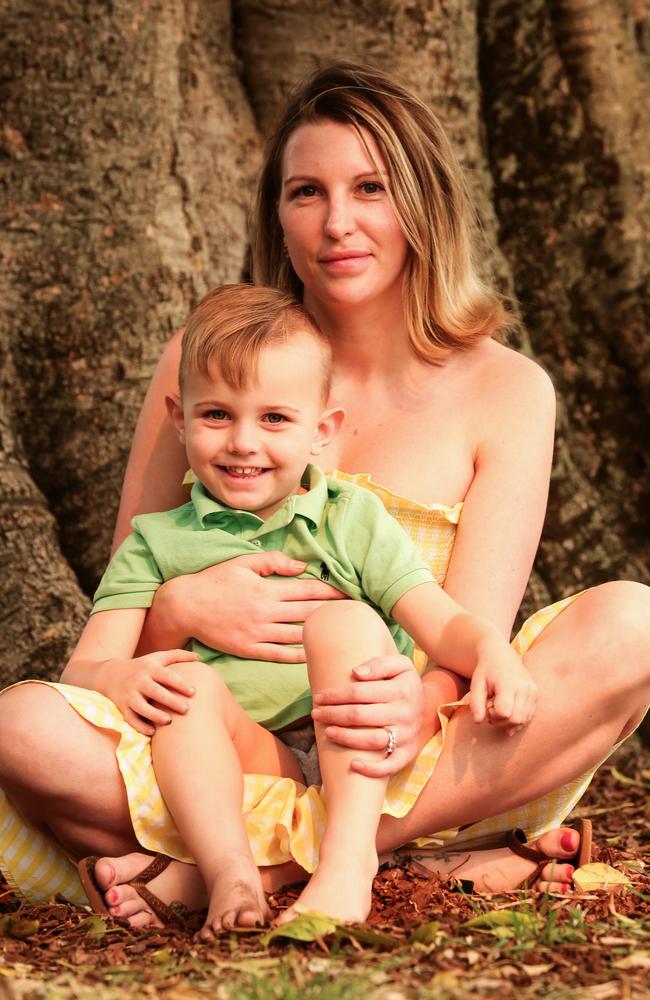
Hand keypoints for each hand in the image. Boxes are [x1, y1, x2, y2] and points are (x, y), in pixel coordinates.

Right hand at [101, 649, 198, 735]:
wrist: (109, 674)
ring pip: (141, 707)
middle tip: (186, 710)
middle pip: (156, 692)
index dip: (180, 683)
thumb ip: (177, 656)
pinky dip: (140, 726)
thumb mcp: (156, 657)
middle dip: (171, 701)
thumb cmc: (141, 666)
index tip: (193, 692)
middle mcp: (139, 681)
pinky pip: (130, 719)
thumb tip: (198, 657)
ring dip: (155, 715)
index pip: (167, 676)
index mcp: (150, 668)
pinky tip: (152, 732)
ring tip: (168, 721)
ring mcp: (129, 694)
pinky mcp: (121, 706)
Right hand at [148, 551, 346, 661]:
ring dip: (321, 634)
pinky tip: (314, 654)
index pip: (307, 589)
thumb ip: (273, 561)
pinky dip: (299, 655)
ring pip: (298, 635)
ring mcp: (258, 632)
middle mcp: (266, 611)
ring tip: (341, 635)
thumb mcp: (242, 563)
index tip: (349, 592)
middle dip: (333, 612)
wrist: (185, 606)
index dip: (331, 590)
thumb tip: (301, 565)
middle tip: (355, 614)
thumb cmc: (215, 581)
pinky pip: (279, 654)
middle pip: (308, 612)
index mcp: (267, 588)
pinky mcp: (249, 649)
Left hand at [311, 655, 423, 776]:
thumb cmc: (403, 683)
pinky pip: (390, 766)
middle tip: (316, 714)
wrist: (427, 707)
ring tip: (328, 732)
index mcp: (402, 689)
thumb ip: (378, 664)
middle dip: (333, 714)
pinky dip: (372, 770)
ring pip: (371, 741)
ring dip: (345, 738)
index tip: (319, 697)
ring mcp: (406, 736)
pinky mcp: (407, 754)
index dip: (335, 695)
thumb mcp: (399, 665)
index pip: (359, 692)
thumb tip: (356, 673)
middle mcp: (405, 713)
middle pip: (360, 716)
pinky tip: (353, 764)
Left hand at [469, 643, 537, 734]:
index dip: (493, 715)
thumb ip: (475, 703)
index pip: (504, 712)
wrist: (502, 655)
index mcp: (508, 683)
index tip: (487, 705)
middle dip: (500, 721)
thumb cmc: (487, 670)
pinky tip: (507, 712)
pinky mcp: (536, 694)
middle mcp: (524, 688)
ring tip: (499, 708)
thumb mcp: (477, 684)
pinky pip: (528, 716)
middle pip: (515, 719)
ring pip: (523, 720)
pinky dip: (517, 719)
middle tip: (491, 709)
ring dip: (508, 722)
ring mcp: (532, 691)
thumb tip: (478, 722)